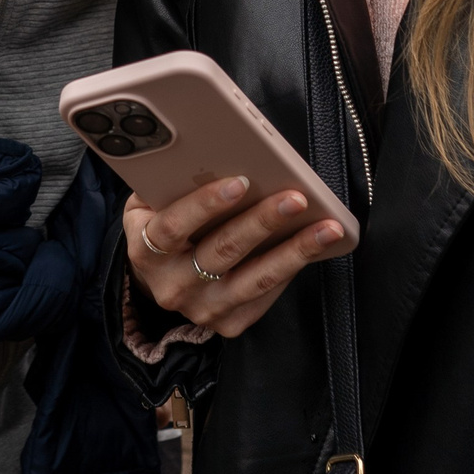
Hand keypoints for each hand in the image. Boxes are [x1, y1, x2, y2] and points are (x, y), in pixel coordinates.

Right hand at [123, 178, 343, 338]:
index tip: (240, 181)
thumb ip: (169, 181)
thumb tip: (212, 150)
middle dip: (263, 222)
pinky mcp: (229, 323)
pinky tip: (316, 248)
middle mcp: (172, 286)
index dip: (205, 204)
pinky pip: (266, 296)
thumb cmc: (162, 224)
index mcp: (146, 251)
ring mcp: (202, 309)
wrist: (160, 276)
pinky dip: (293, 269)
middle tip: (296, 198)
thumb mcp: (150, 200)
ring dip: (295, 251)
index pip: (173, 227)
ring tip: (326, 228)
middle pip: (222, 253)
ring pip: (254, 280)